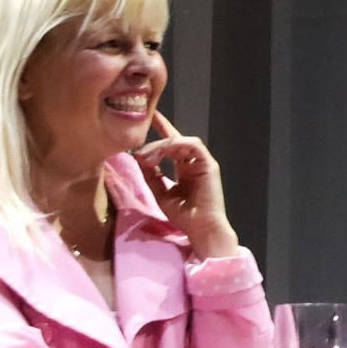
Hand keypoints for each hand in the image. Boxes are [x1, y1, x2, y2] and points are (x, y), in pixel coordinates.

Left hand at [137, 113, 237, 260]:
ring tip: (146, 156)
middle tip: (138, 152)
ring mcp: (203, 162)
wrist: (201, 229)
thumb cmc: (184, 216)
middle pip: (174, 140)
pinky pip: (192, 145)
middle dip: (154, 142)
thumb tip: (139, 156)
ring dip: (161, 145)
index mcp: (185, 169)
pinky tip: (160, 155)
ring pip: (181, 141)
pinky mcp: (209, 164)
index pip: (172, 145)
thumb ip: (151, 174)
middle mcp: (195, 163)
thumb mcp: (160, 192)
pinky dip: (174, 146)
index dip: (161, 129)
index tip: (149, 118)